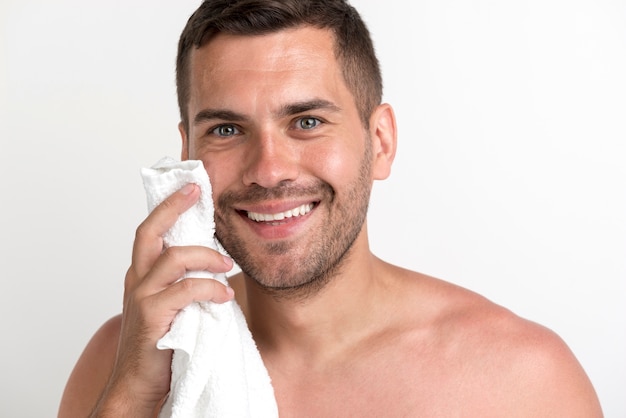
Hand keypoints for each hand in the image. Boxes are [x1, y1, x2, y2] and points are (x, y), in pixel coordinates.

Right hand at [93, 184, 233, 416]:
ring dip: (207, 257)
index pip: (150, 231)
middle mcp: (137, 280)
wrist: (139, 384)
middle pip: (149, 232)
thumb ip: (184, 281)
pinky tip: (224, 295)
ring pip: (173, 257)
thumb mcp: (173, 305)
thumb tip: (216, 260)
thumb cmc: (162, 344)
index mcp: (142, 275)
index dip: (168, 207)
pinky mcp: (152, 316)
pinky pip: (186, 289)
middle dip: (173, 208)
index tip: (190, 188)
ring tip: (227, 266)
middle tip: (197, 192)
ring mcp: (142, 297)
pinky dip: (210, 288)